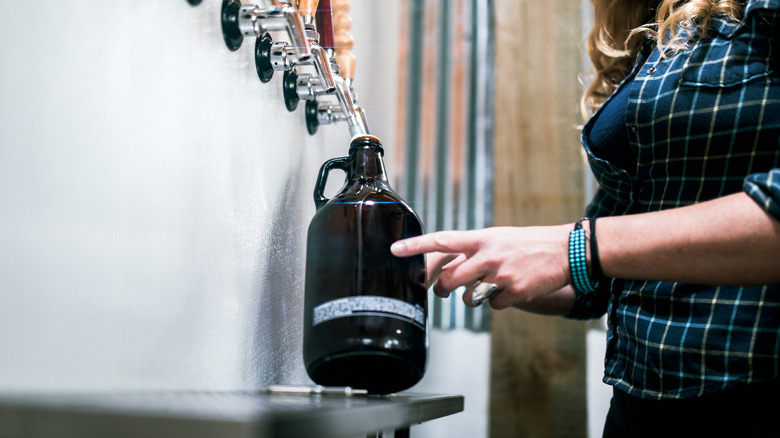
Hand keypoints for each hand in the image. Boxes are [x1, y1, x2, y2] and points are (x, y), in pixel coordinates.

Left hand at [391, 225, 573, 309]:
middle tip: (442, 290)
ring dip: (475, 298)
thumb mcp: (497, 238)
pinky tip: (512, 290)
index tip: (395, 249)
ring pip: (470, 298)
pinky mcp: (514, 292)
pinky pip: (494, 306)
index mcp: (482, 239)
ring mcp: (501, 274)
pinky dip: (500, 302)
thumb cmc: (527, 244)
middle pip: (450, 280)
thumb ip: (473, 250)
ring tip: (490, 286)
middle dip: (443, 289)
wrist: (564, 250)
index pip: (442, 240)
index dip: (417, 245)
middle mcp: (488, 255)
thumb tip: (449, 267)